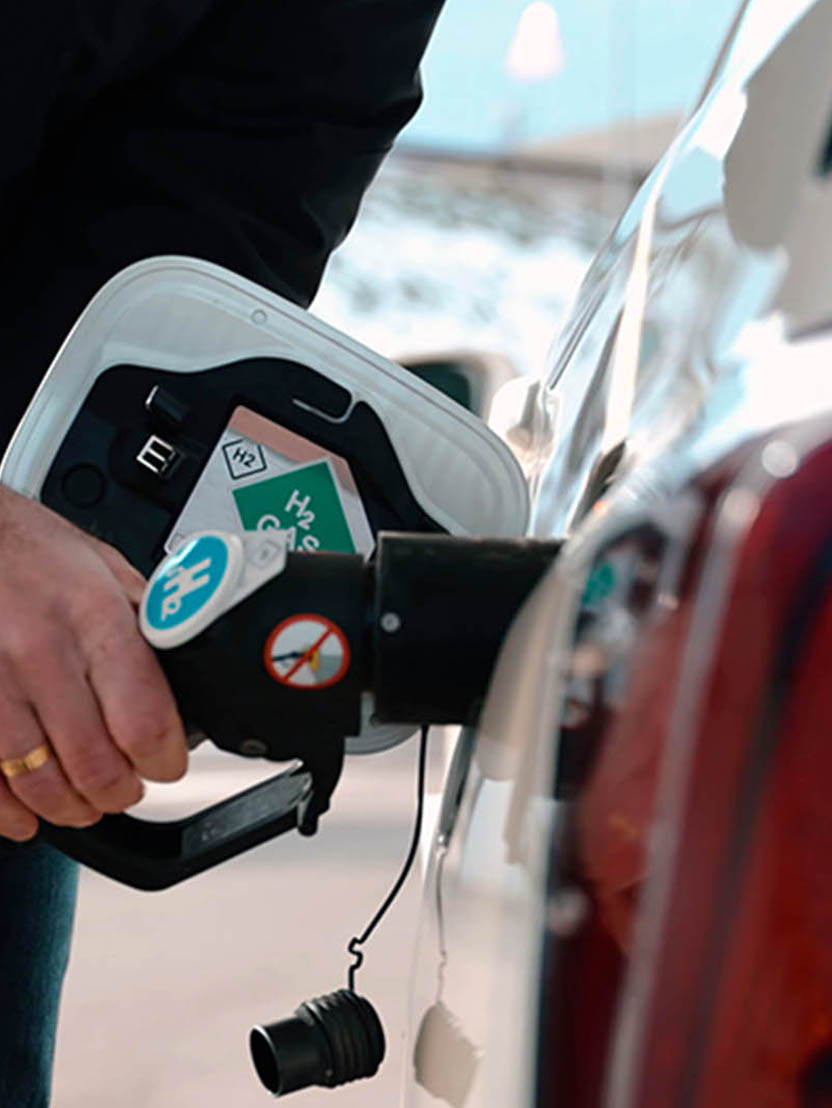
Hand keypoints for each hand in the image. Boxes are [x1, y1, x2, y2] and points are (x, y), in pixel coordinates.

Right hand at [0, 486, 186, 841]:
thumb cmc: (31, 550)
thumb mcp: (106, 569)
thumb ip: (143, 623)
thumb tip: (186, 667)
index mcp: (95, 618)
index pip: (145, 721)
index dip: (165, 761)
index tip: (169, 765)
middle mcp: (42, 653)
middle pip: (95, 765)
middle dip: (122, 791)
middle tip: (129, 787)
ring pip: (39, 782)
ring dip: (71, 807)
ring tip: (86, 803)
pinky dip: (9, 810)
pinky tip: (27, 815)